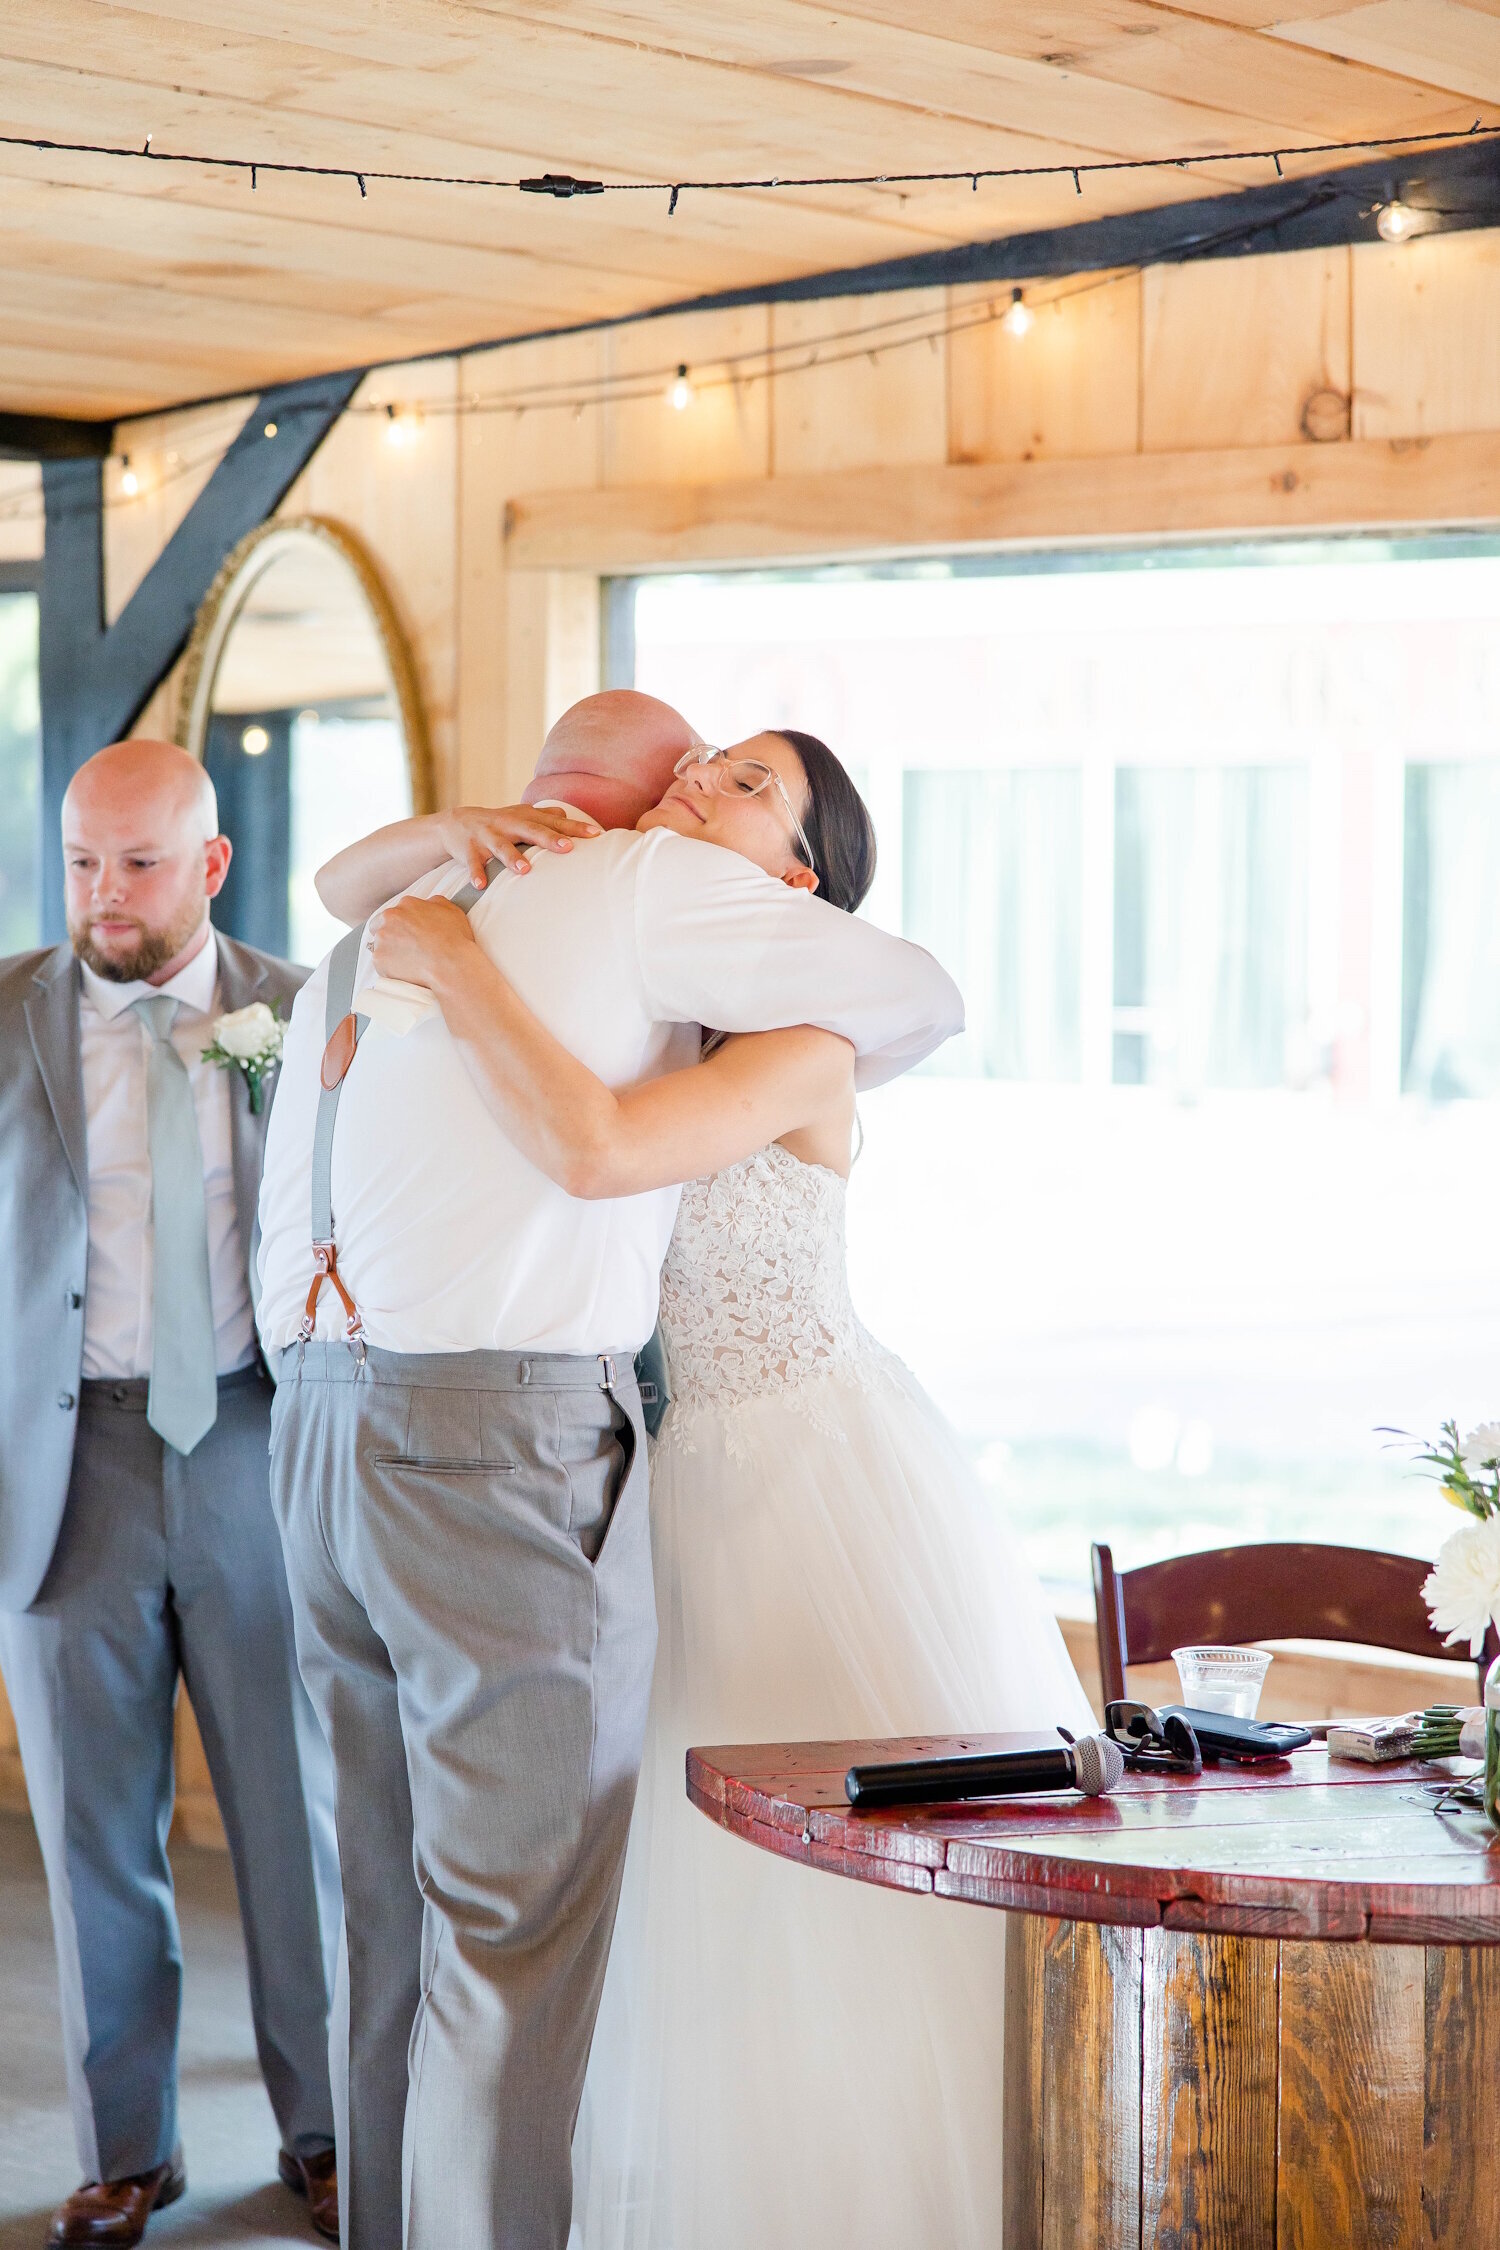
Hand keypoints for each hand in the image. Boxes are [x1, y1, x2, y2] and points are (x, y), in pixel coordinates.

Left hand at [367, 896, 476, 990]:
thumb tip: (428, 904)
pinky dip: (389, 968)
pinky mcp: (379, 958)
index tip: (408, 935)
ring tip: (408, 962)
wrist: (451, 965)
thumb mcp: (451, 911)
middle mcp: (390, 918)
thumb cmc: (454, 940)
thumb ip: (434, 903)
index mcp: (407, 904)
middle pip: (379, 926)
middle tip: (404, 948)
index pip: (395, 912)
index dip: (401, 925)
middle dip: (389, 935)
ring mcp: (382, 938)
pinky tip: (405, 972)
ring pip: (379, 945)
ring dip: (389, 952)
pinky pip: (380, 964)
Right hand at [433, 804, 598, 889]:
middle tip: (568, 848)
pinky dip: (475, 874)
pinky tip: (481, 886)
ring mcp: (487, 837)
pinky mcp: (468, 850)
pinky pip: (472, 863)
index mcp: (524, 818)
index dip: (575, 829)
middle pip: (531, 831)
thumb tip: (567, 814)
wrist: (455, 824)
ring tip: (525, 870)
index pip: (554, 823)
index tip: (596, 835)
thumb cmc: (498, 823)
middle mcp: (508, 825)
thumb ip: (544, 816)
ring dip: (512, 858)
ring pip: (501, 847)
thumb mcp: (521, 816)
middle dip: (549, 839)